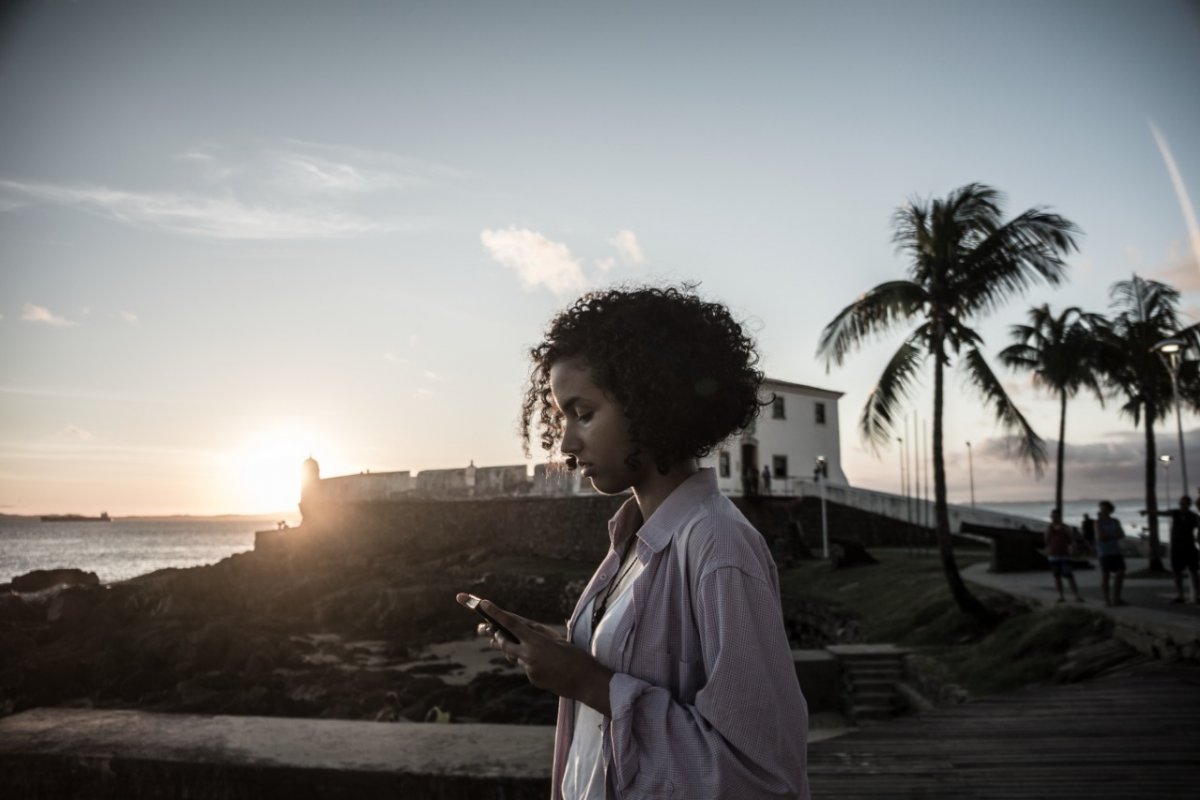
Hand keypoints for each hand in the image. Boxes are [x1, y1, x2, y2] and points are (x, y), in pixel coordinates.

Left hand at [455, 593, 613, 715]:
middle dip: (495, 636)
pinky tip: (551, 666)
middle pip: (504, 643)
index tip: (483, 604)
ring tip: (542, 651)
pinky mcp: (532, 679)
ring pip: (516, 656)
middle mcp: (528, 655)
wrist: (586, 681)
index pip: (511, 624)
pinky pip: (527, 667)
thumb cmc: (575, 655)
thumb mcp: (556, 639)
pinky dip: (533, 663)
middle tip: (483, 630)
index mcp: (536, 640)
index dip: (495, 613)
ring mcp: (529, 669)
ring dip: (519, 650)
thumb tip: (520, 629)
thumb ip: (536, 634)